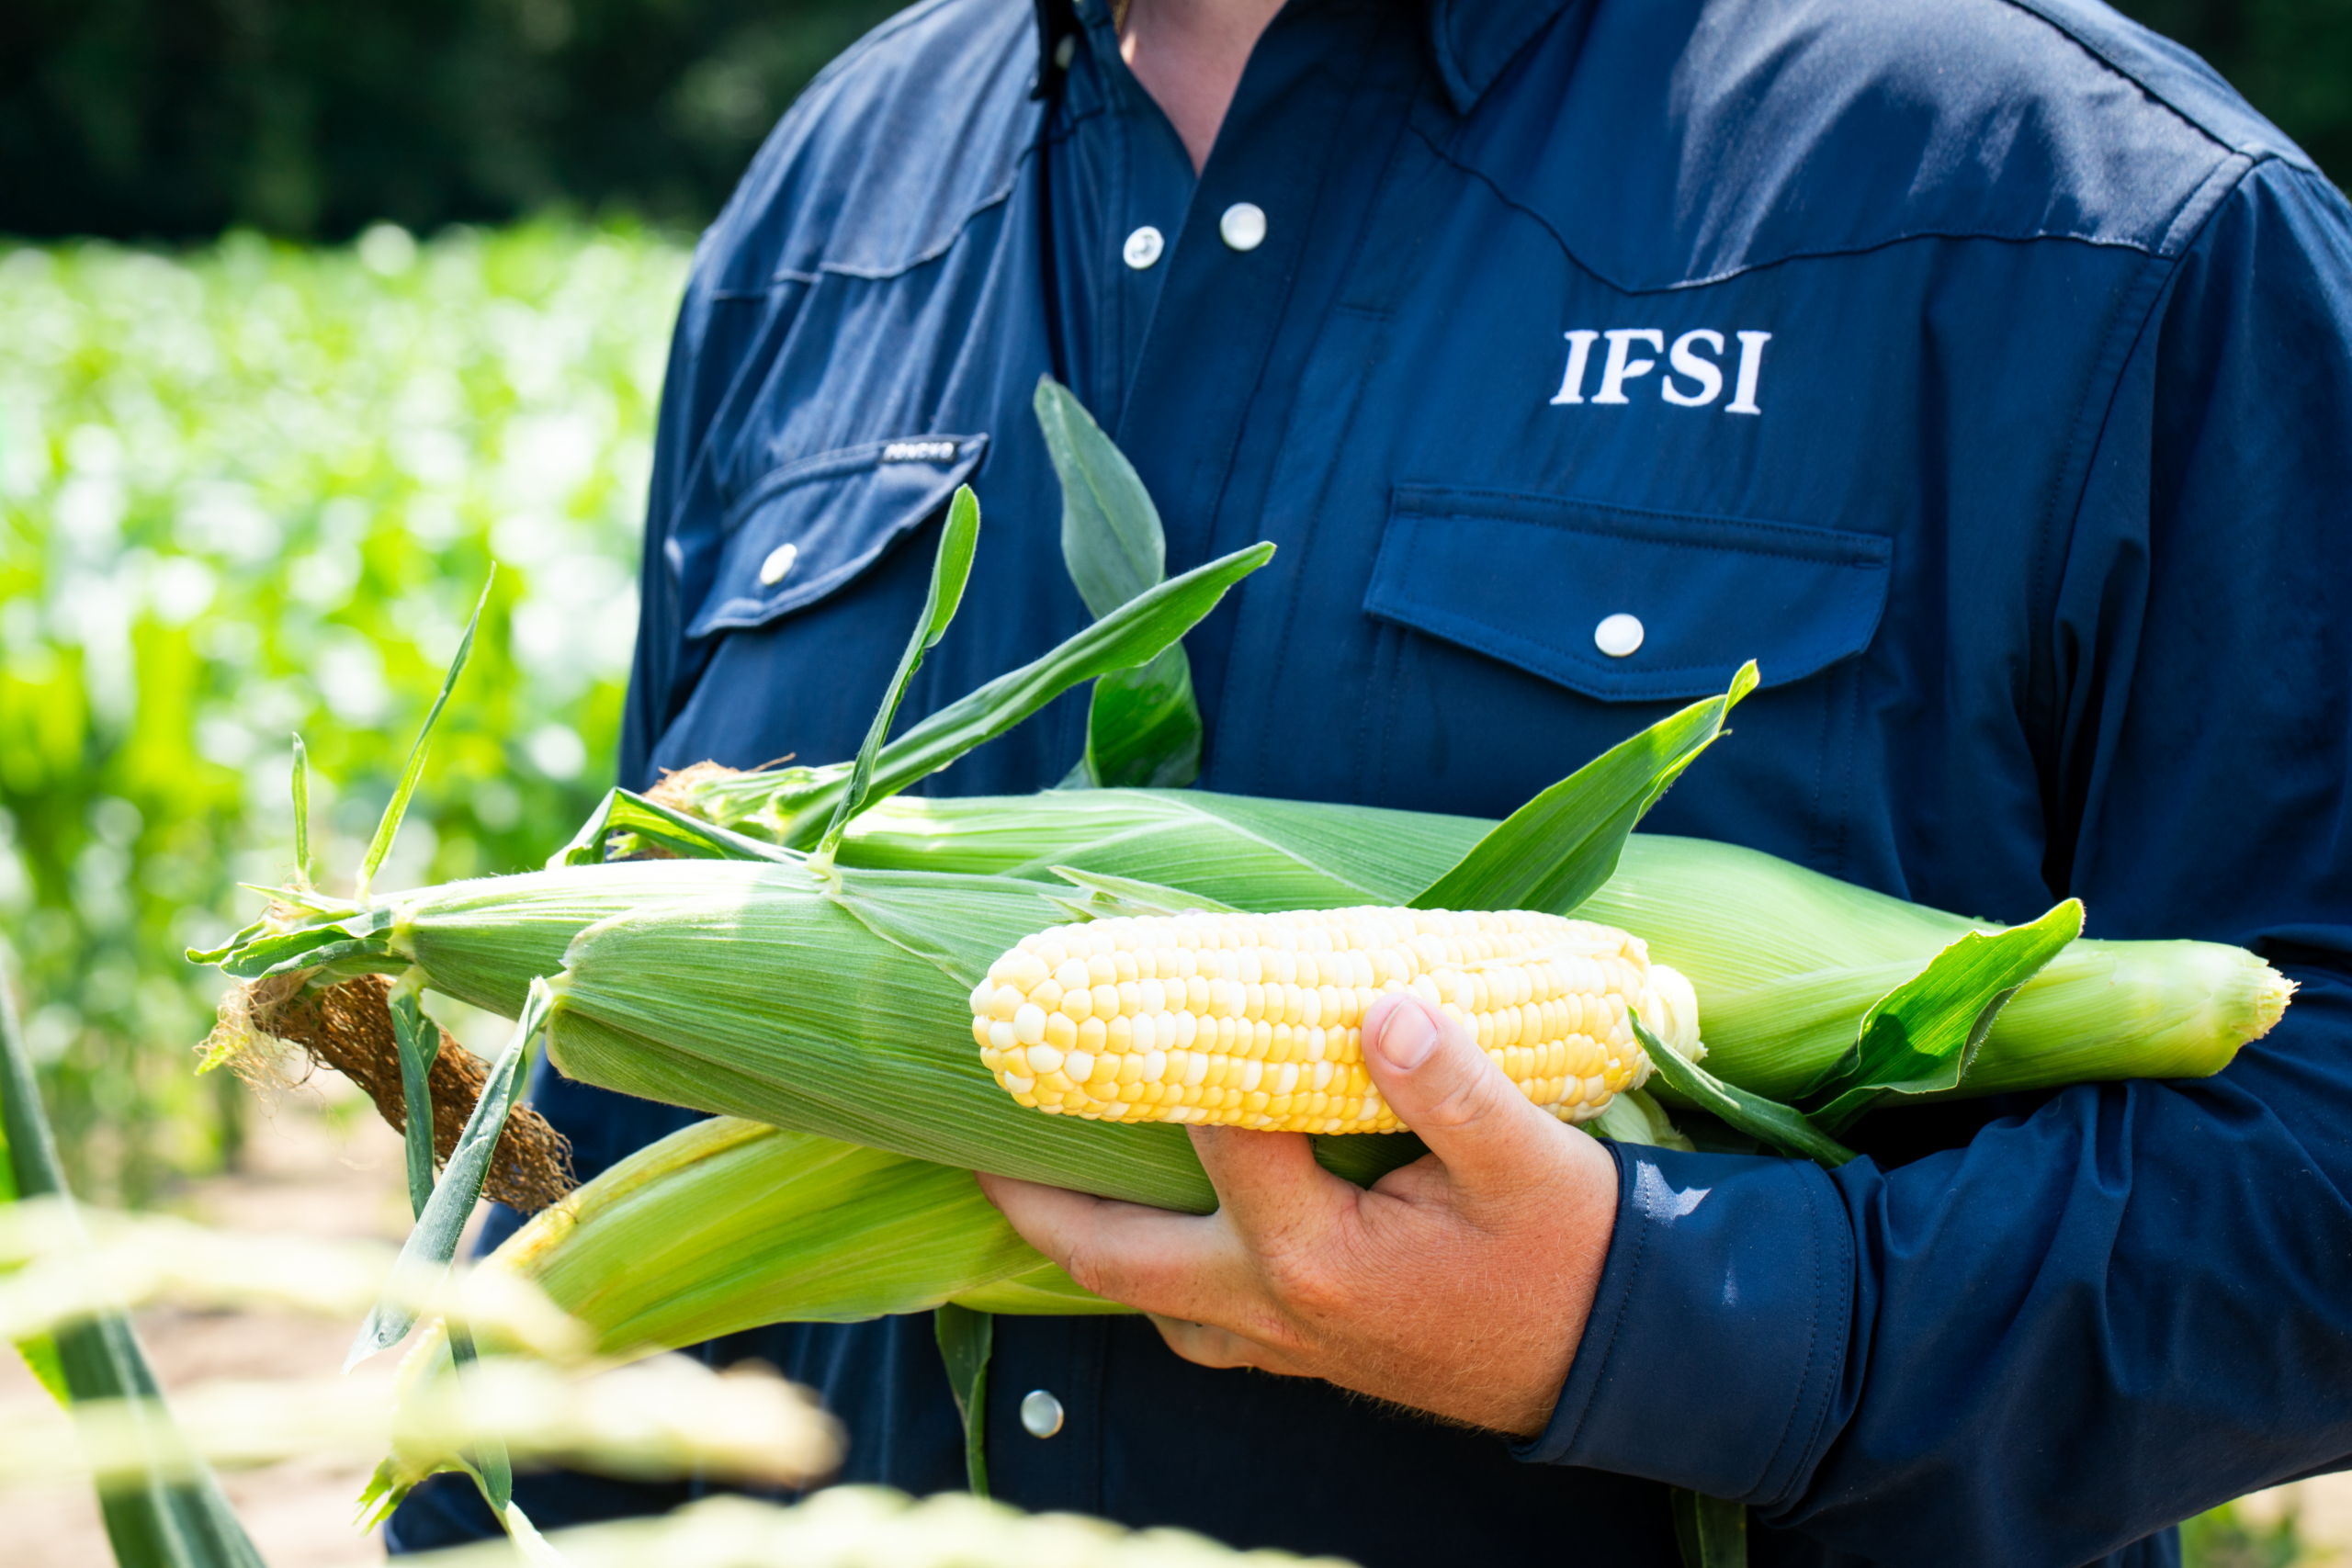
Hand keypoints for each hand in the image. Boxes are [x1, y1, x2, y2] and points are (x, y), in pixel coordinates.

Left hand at [975, 992, 1620, 1437]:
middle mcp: (1276, 1309)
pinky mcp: (1311, 1353)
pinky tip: (1163, 1230)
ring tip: (1049, 1175)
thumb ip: (1448, 1084)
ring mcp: (1286, 1344)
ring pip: (1148, 1302)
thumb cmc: (1578, 1257)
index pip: (1207, 1132)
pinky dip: (1157, 1277)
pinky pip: (1200, 1323)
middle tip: (977, 1131)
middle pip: (1112, 1255)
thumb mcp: (1530, 1160)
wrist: (1632, 1358)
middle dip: (1036, 1193)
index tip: (1126, 972)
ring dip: (1090, 1242)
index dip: (1160, 1046)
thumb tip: (1374, 1005)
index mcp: (1315, 1254)